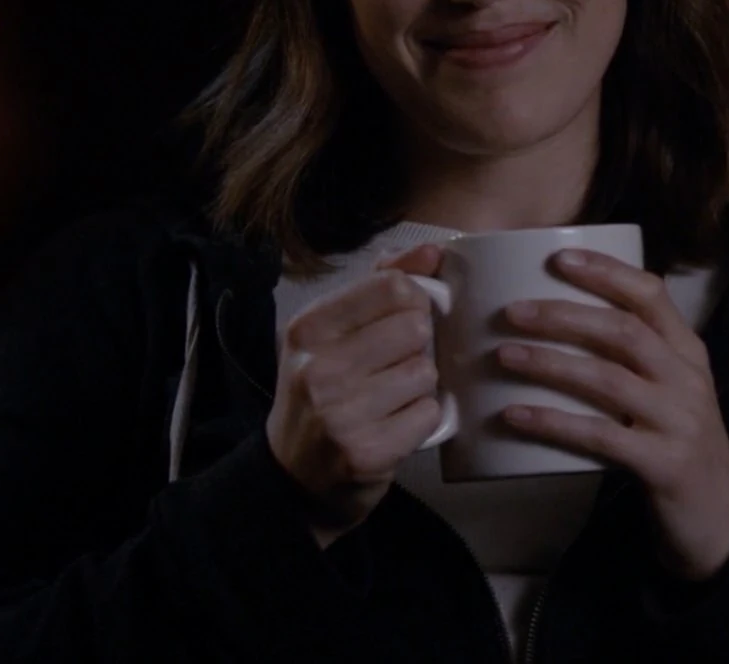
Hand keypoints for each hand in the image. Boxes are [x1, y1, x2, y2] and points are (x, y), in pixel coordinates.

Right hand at [266, 243, 446, 547]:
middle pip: (416, 328)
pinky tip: (395, 426)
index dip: (412, 302)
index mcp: (308, 328)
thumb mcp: (332, 333)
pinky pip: (430, 413)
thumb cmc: (324, 393)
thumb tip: (433, 251)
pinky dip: (422, 420)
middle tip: (394, 367)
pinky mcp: (367, 452)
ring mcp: (340, 414)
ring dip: (420, 387)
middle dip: (417, 347)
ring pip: (426, 372)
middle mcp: (318, 368)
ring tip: (391, 399)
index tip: (400, 322)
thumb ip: (381, 284)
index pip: (392, 286)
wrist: (295, 477)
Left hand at [496, 249, 728, 580]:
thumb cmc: (676, 444)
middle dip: (564, 315)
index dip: (605, 272)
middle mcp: (688, 379)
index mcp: (688, 352)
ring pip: (609, 379)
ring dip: (551, 362)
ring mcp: (679, 422)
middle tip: (511, 311)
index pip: (651, 295)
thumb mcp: (670, 391)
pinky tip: (515, 415)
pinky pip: (601, 436)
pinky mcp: (664, 464)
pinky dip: (554, 422)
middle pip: (624, 331)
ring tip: (503, 355)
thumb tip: (556, 320)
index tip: (558, 258)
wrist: (718, 519)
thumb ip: (632, 359)